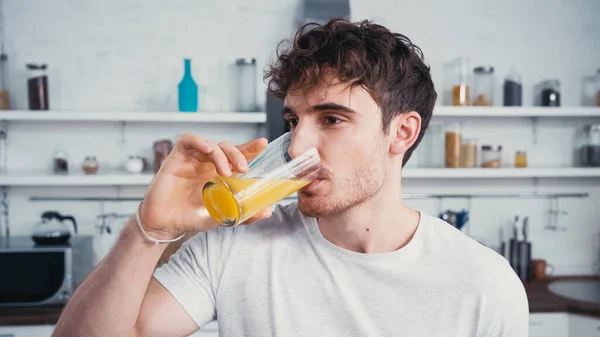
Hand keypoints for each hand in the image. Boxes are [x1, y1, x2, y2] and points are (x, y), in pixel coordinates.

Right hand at [138, 133, 270, 238]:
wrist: (166, 224)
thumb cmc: (193, 217)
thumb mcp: (223, 217)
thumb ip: (245, 214)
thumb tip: (267, 211)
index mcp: (220, 174)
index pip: (238, 156)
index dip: (250, 148)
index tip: (263, 143)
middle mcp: (208, 164)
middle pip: (227, 148)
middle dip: (238, 153)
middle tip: (245, 168)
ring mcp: (193, 159)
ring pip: (211, 145)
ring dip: (221, 155)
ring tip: (226, 172)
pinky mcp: (176, 158)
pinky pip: (188, 140)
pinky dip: (199, 141)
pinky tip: (207, 148)